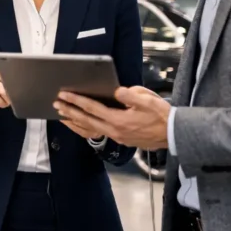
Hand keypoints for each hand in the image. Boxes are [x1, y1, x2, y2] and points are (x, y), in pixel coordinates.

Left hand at [54, 86, 169, 150]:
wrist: (174, 134)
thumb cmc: (162, 115)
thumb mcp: (148, 100)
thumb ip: (130, 95)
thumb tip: (116, 91)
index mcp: (119, 120)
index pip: (92, 108)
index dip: (77, 100)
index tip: (64, 94)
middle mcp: (115, 130)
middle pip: (86, 120)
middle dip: (70, 110)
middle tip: (56, 103)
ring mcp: (117, 137)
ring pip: (90, 128)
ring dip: (75, 120)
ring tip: (61, 114)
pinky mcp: (121, 139)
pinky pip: (97, 133)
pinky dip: (85, 127)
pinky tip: (80, 123)